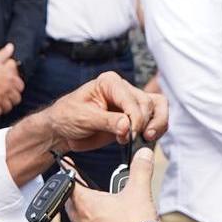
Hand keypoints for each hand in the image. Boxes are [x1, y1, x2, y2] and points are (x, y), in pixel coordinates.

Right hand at [0, 43, 22, 116]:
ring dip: (4, 107)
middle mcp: (7, 89)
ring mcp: (0, 97)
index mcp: (11, 78)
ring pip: (7, 107)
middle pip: (16, 99)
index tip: (13, 89)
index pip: (20, 87)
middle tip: (7, 99)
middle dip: (12, 100)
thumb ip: (5, 53)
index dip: (17, 89)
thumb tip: (10, 47)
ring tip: (1, 106)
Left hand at [46, 71, 166, 152]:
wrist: (63, 129)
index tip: (131, 134)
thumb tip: (127, 125)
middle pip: (148, 102)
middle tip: (131, 138)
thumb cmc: (68, 117)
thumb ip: (107, 121)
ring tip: (147, 137)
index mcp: (109, 82)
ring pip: (157, 107)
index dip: (135, 118)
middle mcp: (123, 89)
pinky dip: (157, 127)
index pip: (131, 98)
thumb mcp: (83, 118)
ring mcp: (130, 102)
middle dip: (143, 123)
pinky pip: (155, 117)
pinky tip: (148, 138)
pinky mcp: (134, 116)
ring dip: (157, 123)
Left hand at [67, 147, 159, 221]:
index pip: (71, 182)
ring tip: (93, 206)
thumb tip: (143, 155)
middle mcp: (81, 220)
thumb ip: (140, 169)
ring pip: (75, 219)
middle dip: (75, 192)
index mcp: (87, 203)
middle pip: (70, 201)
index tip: (66, 164)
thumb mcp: (139, 192)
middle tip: (82, 186)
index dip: (69, 170)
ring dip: (81, 211)